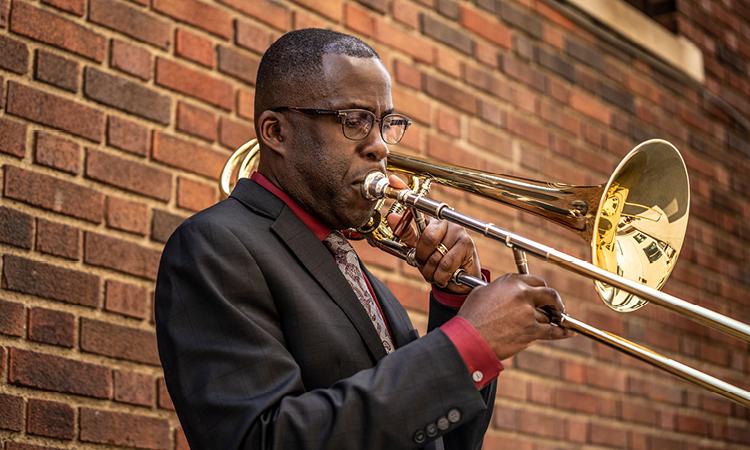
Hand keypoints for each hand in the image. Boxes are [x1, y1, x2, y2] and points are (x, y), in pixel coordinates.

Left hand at [386, 175, 480, 293]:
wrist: (460, 280)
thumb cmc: (439, 261)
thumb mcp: (419, 249)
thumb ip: (407, 235)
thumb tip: (391, 218)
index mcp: (433, 220)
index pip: (417, 202)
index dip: (403, 190)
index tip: (392, 179)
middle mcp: (446, 221)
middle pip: (427, 237)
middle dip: (422, 257)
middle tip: (425, 263)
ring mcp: (458, 231)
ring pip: (435, 254)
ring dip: (431, 270)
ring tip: (436, 271)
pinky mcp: (467, 244)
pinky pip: (445, 264)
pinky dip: (440, 275)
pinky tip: (445, 275)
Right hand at [457, 273, 573, 359]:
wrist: (469, 339)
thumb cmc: (471, 318)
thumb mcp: (482, 293)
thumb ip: (500, 289)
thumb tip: (507, 292)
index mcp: (510, 282)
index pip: (535, 280)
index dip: (541, 288)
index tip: (542, 295)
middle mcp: (521, 293)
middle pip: (548, 294)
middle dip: (554, 301)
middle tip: (555, 306)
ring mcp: (528, 312)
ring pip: (548, 315)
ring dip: (550, 319)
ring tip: (554, 322)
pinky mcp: (531, 330)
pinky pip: (553, 331)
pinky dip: (562, 331)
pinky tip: (569, 331)